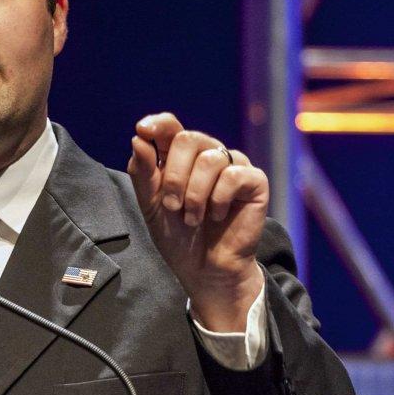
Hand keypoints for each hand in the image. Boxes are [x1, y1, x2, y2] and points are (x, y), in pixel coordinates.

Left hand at [127, 113, 267, 332]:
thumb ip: (143, 172)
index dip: (158, 124)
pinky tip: (217, 215)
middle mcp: (208, 155)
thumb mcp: (151, 204)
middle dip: (173, 176)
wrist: (205, 270)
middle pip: (187, 139)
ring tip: (193, 218)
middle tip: (171, 206)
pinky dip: (218, 199)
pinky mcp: (255, 182)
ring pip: (210, 158)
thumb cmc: (178, 236)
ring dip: (194, 194)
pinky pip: (233, 175)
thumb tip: (138, 136)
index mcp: (180, 157)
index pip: (170, 126)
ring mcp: (233, 166)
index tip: (143, 130)